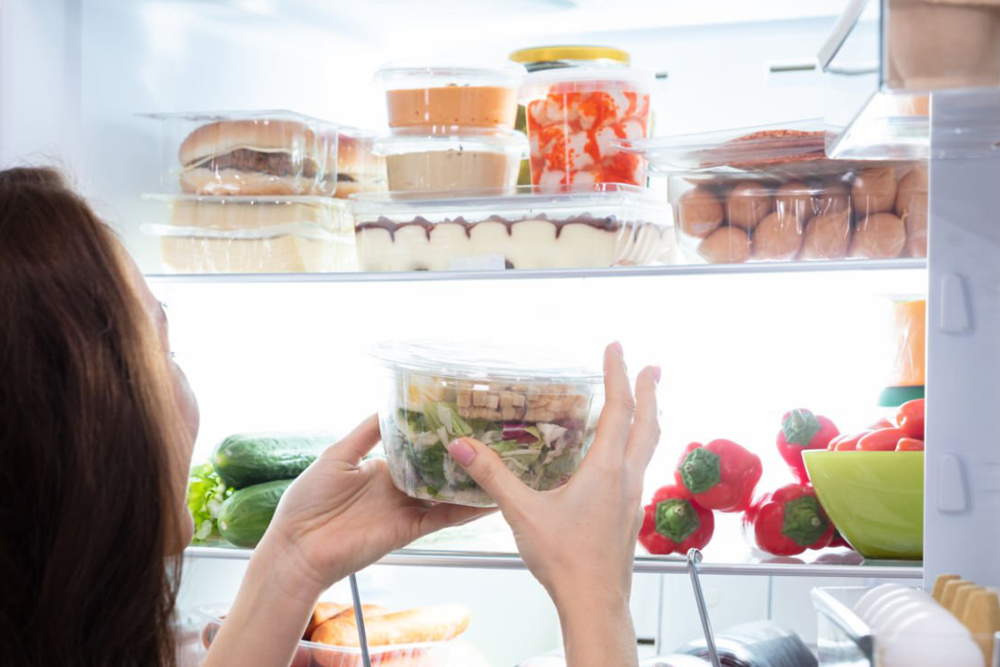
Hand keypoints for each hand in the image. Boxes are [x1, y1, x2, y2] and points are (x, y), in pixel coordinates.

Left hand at [259, 415, 490, 599]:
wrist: (298, 548)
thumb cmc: (307, 501)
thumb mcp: (337, 455)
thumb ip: (366, 433)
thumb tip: (389, 406)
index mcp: (381, 468)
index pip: (417, 449)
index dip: (437, 436)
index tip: (461, 418)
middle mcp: (397, 488)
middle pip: (437, 470)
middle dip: (461, 458)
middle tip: (492, 439)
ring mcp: (405, 509)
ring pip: (446, 493)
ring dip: (470, 483)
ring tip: (501, 466)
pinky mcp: (409, 530)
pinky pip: (442, 518)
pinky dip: (465, 510)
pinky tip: (488, 499)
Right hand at [446, 342, 659, 604]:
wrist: (595, 603)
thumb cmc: (565, 560)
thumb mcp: (522, 513)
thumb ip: (492, 476)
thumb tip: (462, 446)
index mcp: (605, 470)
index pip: (618, 409)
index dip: (618, 375)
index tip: (617, 348)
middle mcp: (626, 479)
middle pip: (648, 424)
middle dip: (651, 391)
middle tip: (653, 367)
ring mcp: (632, 499)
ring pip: (648, 448)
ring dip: (648, 419)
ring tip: (644, 405)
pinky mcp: (629, 516)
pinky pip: (638, 469)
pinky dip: (636, 448)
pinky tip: (620, 459)